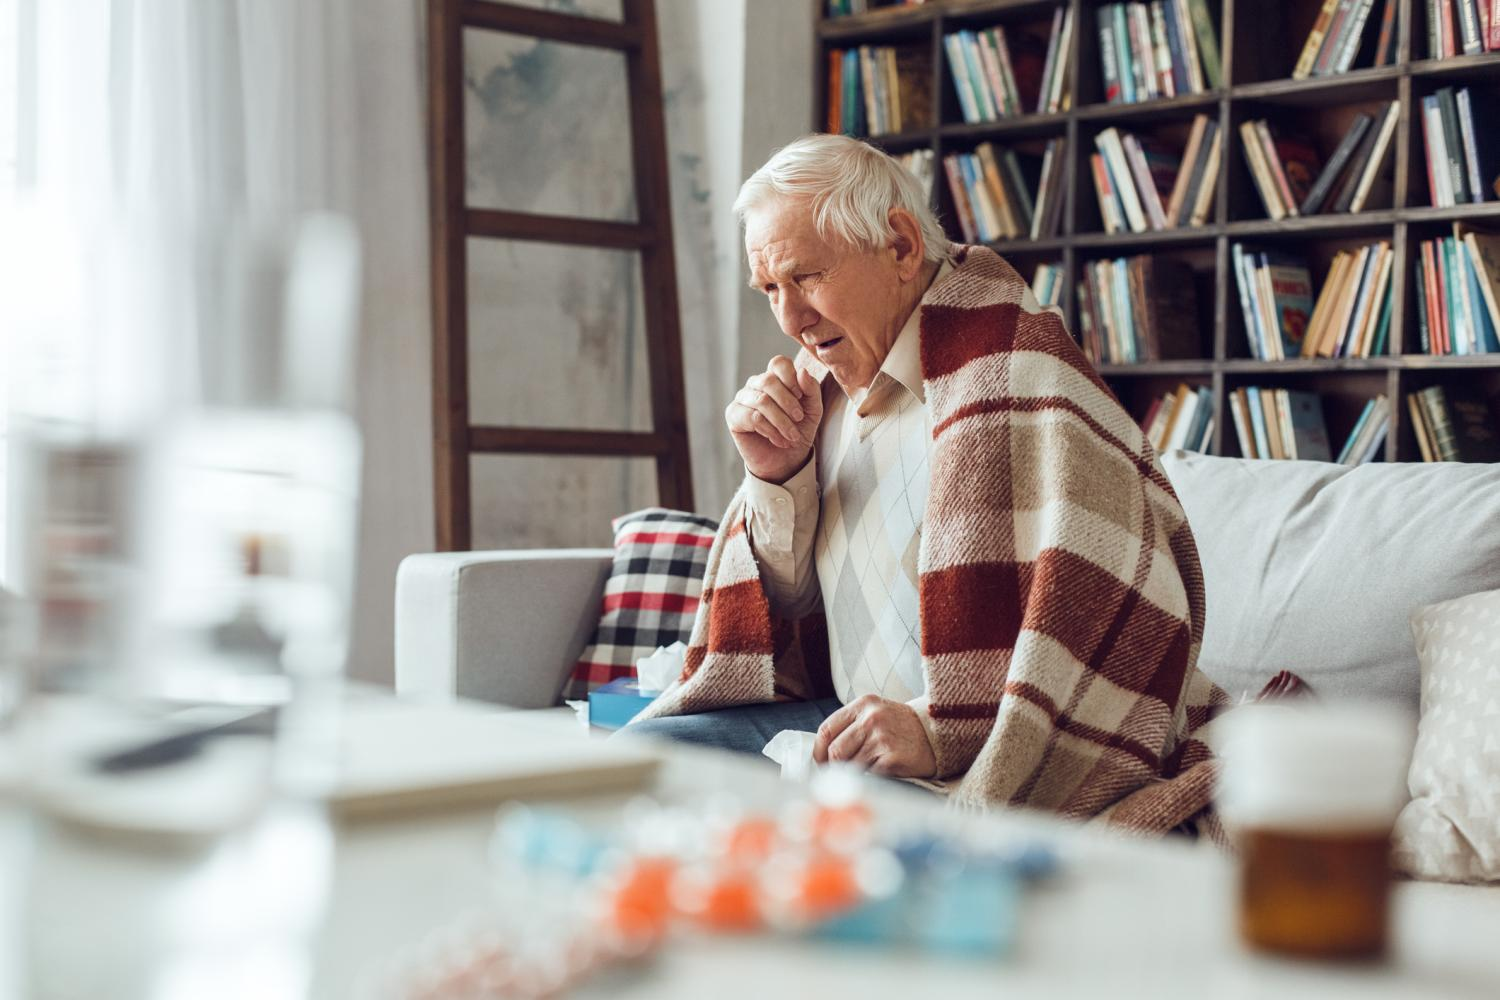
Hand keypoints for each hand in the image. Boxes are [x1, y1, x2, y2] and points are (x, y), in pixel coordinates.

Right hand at [725, 356, 823, 483]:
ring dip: (781, 421)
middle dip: (788, 402)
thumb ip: (811, 389)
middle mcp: (756, 384)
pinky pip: (752, 417)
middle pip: (769, 380)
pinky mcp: (733, 415)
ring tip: (792, 436)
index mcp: (775, 378)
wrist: (786, 460)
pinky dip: (770, 430)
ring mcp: (742, 398)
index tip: (801, 397)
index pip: (778, 363)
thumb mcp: (813, 410)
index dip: (791, 378)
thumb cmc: (798, 431)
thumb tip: (802, 371)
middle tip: (799, 419)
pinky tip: (778, 440)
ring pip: (761, 401)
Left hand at [813, 695, 936, 778]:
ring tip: (867, 770)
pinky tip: (883, 771)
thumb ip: (850, 727)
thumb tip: (823, 753)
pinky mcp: (892, 757)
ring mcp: (882, 737)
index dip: (819, 750)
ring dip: (855, 772)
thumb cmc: (901, 728)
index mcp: (863, 705)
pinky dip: (872, 778)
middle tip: (838, 774)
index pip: (827, 729)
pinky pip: (869, 775)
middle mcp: (871, 718)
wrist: (937, 734)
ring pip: (850, 765)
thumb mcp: (875, 714)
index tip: (820, 762)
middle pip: (835, 750)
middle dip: (833, 766)